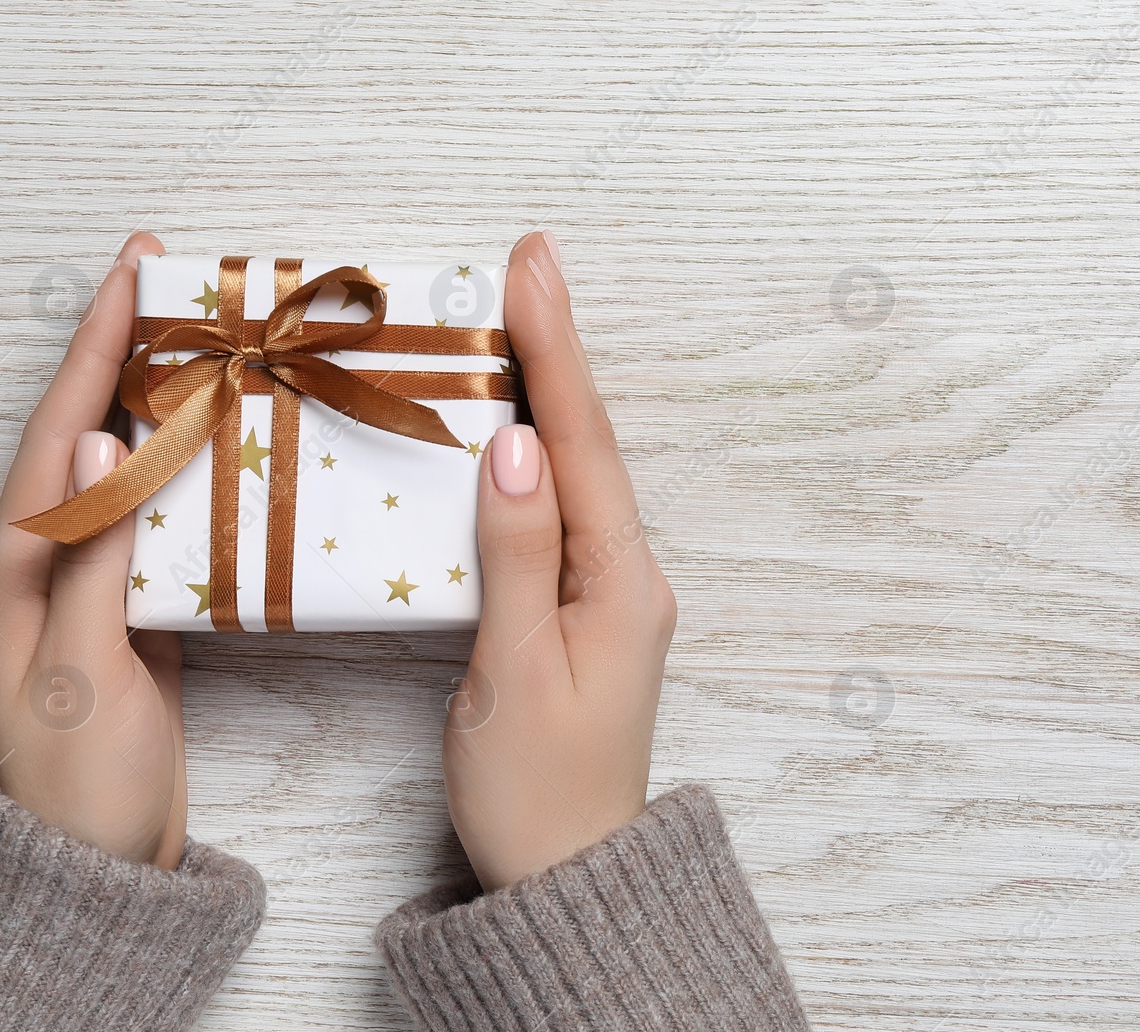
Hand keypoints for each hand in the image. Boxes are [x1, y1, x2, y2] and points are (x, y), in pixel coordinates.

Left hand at [0, 232, 186, 868]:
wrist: (95, 864)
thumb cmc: (78, 776)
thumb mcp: (80, 668)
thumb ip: (92, 557)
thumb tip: (106, 443)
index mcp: (21, 565)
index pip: (63, 430)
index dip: (97, 348)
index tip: (134, 274)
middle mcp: (52, 559)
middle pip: (92, 432)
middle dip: (129, 354)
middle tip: (181, 287)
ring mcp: (95, 584)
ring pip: (133, 469)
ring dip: (168, 404)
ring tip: (214, 346)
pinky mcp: (137, 611)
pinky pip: (164, 518)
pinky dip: (195, 472)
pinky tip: (229, 450)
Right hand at [445, 231, 676, 890]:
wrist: (564, 876)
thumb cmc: (534, 787)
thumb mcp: (516, 669)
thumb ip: (519, 554)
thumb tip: (518, 448)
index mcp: (622, 582)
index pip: (581, 444)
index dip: (554, 350)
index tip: (531, 268)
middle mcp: (628, 574)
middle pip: (586, 443)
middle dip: (553, 350)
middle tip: (522, 264)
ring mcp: (609, 592)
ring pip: (574, 473)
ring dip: (545, 394)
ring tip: (511, 317)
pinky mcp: (581, 611)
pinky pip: (558, 513)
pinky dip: (535, 458)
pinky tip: (511, 426)